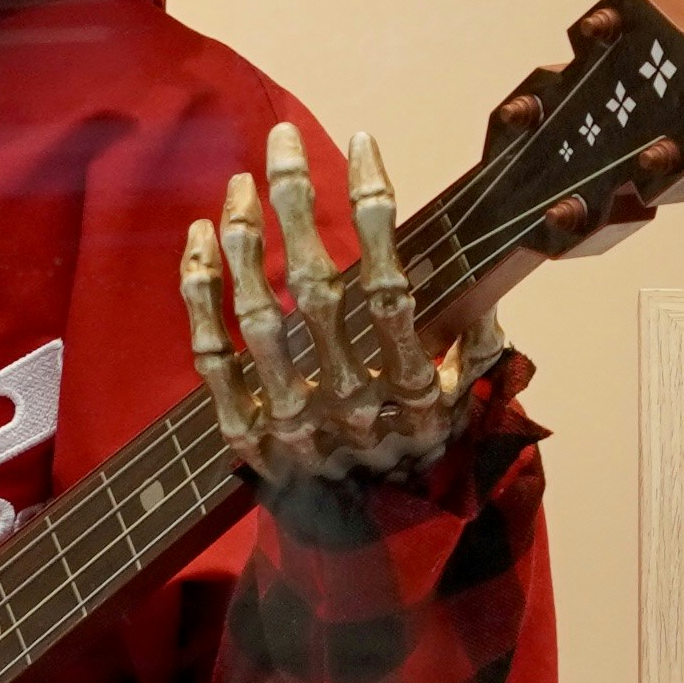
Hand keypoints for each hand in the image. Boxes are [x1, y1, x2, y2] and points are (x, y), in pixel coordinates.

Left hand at [181, 123, 489, 486]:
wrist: (372, 541)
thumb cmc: (423, 443)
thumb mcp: (470, 396)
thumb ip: (477, 336)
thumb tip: (483, 268)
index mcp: (412, 388)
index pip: (391, 283)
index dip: (374, 209)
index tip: (364, 143)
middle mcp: (351, 402)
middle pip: (314, 289)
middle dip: (296, 203)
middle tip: (282, 141)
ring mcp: (293, 421)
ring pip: (257, 317)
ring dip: (244, 241)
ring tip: (241, 182)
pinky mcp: (248, 433)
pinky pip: (212, 355)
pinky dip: (201, 293)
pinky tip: (202, 237)